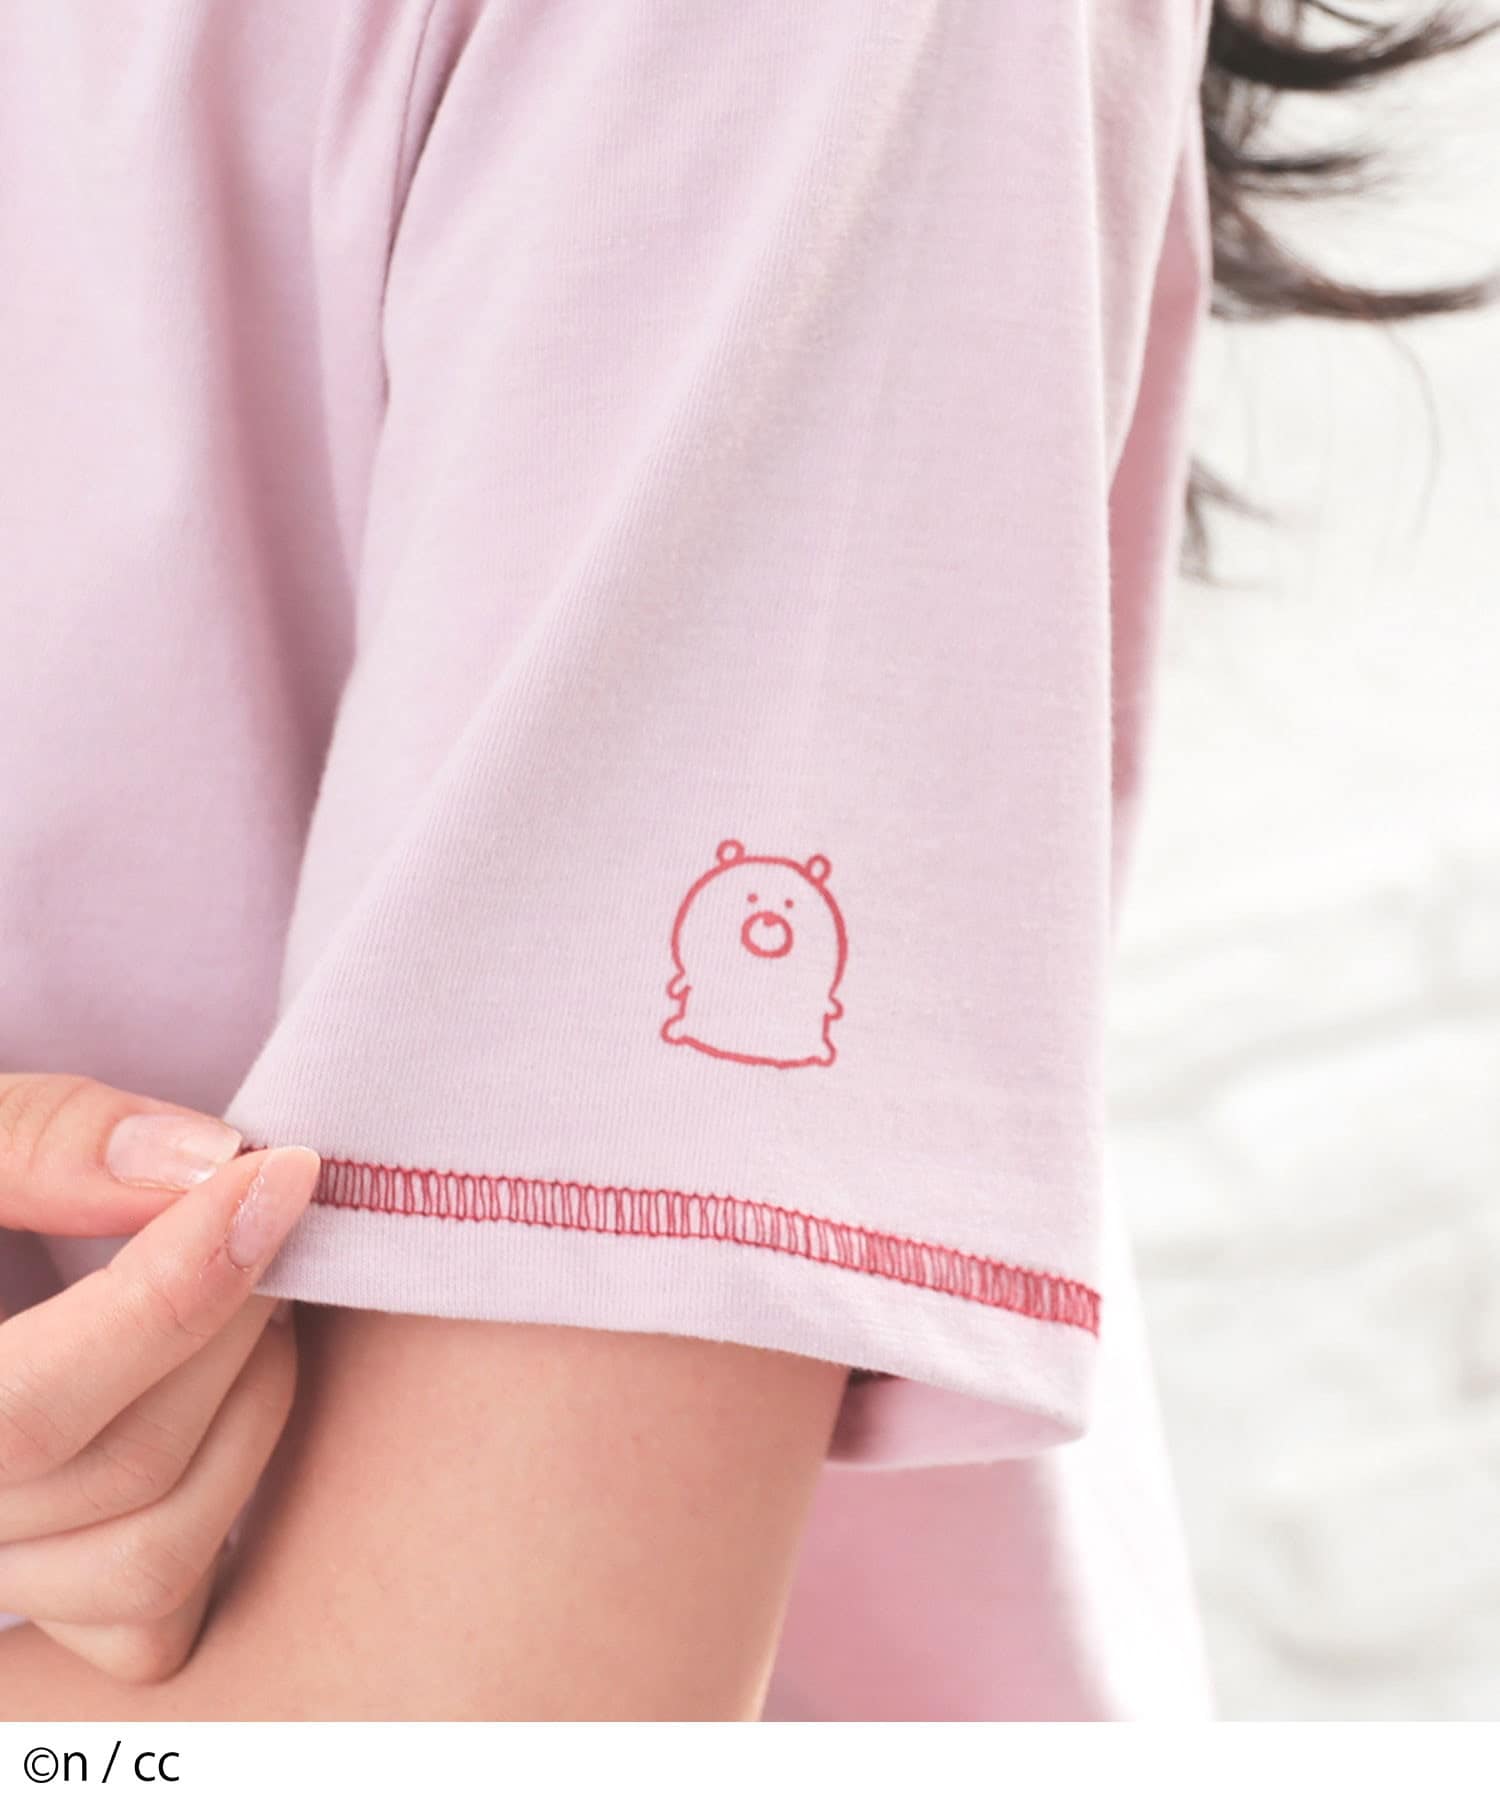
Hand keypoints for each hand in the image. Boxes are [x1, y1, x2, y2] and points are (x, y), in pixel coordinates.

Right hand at [0, 1073, 319, 1683]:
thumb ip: (43, 1139)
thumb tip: (204, 1164)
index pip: (30, 1411)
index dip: (172, 1293)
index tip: (279, 1176)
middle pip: (122, 1470)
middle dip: (230, 1325)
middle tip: (264, 1216)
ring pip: (156, 1557)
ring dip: (251, 1410)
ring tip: (253, 1301)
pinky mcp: (44, 1610)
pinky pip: (157, 1621)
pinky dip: (225, 1504)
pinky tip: (225, 1394)